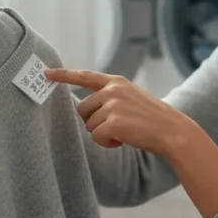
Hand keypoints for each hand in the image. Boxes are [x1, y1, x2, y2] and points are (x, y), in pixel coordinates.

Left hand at [44, 69, 196, 154]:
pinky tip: (124, 140)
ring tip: (125, 132)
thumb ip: (111, 97)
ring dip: (103, 133)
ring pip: (89, 125)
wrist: (172, 130)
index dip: (63, 75)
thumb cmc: (151, 119)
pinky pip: (96, 137)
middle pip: (82, 109)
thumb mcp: (131, 98)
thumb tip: (85, 109)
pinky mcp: (113, 122)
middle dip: (94, 121)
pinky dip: (108, 143)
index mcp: (117, 82)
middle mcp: (113, 90)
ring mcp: (112, 105)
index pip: (84, 76)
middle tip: (116, 126)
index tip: (46, 74)